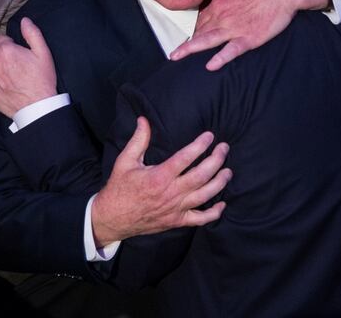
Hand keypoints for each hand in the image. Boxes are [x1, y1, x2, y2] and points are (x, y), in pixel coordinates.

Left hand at [0, 18, 57, 116]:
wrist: (37, 107)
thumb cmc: (42, 80)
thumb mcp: (43, 53)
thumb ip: (32, 34)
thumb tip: (25, 20)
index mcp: (6, 50)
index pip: (0, 38)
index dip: (11, 44)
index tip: (19, 52)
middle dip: (3, 53)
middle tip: (17, 63)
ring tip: (12, 74)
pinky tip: (7, 83)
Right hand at [91, 116, 231, 245]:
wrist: (113, 218)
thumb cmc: (119, 188)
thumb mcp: (125, 161)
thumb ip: (138, 140)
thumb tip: (143, 119)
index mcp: (159, 176)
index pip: (186, 157)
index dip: (200, 145)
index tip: (210, 136)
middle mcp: (171, 193)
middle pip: (202, 175)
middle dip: (217, 160)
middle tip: (224, 148)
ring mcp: (176, 209)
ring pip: (205, 195)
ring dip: (220, 182)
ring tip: (228, 171)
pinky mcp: (177, 221)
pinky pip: (200, 219)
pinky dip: (214, 213)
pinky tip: (222, 204)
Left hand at [170, 0, 325, 69]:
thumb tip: (216, 1)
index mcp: (219, 3)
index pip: (200, 19)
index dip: (192, 30)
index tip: (185, 38)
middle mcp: (222, 16)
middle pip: (199, 31)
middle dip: (186, 41)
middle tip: (174, 52)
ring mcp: (234, 28)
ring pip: (207, 40)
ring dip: (190, 49)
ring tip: (176, 57)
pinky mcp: (248, 38)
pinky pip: (231, 51)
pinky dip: (220, 59)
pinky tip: (210, 66)